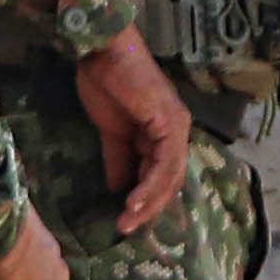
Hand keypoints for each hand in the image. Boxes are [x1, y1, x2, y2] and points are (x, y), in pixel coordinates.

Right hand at [68, 28, 192, 232]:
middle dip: (148, 208)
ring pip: (170, 176)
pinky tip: (133, 201)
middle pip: (170, 180)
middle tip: (126, 228)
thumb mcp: (112, 131)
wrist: (103, 51)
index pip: (161, 175)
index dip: (146, 199)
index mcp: (163, 133)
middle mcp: (176, 131)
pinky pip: (165, 163)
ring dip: (149, 202)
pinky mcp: (170, 122)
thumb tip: (118, 189)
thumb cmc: (106, 81)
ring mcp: (177, 127)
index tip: (126, 220)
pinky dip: (150, 185)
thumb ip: (118, 160)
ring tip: (127, 221)